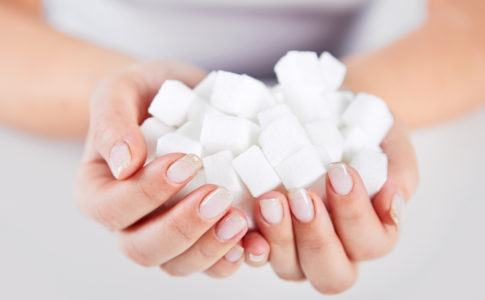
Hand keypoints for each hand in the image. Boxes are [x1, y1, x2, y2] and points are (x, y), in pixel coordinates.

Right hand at [75, 61, 247, 277]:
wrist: (180, 98)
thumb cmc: (146, 94)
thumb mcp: (120, 91)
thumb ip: (112, 122)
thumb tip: (124, 163)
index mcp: (100, 192)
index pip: (111, 209)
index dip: (146, 194)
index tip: (185, 162)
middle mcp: (130, 222)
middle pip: (143, 249)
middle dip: (182, 228)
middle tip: (217, 196)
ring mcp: (167, 232)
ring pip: (178, 265)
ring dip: (209, 250)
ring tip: (239, 221)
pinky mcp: (202, 234)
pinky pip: (213, 263)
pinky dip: (234, 258)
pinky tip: (254, 242)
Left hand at [242, 119, 418, 293]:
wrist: (326, 116)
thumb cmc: (361, 132)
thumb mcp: (389, 138)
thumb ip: (400, 169)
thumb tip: (394, 196)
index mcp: (369, 231)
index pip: (372, 243)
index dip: (358, 216)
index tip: (342, 173)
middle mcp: (335, 248)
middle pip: (332, 274)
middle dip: (317, 237)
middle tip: (302, 197)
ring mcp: (296, 247)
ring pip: (291, 269)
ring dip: (280, 238)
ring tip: (270, 200)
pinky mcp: (265, 235)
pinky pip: (255, 254)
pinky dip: (249, 243)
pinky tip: (242, 219)